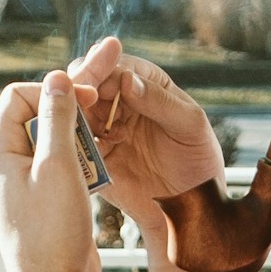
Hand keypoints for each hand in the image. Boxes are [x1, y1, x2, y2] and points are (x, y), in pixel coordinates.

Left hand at [0, 71, 102, 271]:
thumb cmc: (52, 234)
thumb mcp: (58, 167)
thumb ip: (57, 119)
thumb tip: (56, 78)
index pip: (19, 95)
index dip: (53, 91)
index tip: (88, 98)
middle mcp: (4, 162)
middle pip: (36, 114)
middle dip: (69, 117)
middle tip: (98, 124)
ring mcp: (22, 181)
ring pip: (52, 140)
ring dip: (78, 144)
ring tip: (95, 161)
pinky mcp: (41, 197)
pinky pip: (60, 166)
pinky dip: (80, 165)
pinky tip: (97, 177)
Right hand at [68, 37, 226, 240]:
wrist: (190, 205)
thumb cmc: (198, 158)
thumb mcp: (189, 125)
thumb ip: (159, 100)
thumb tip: (126, 79)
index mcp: (144, 83)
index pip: (116, 66)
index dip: (101, 70)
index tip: (96, 85)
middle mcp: (118, 101)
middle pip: (87, 83)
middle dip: (79, 89)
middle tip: (79, 101)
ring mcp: (102, 127)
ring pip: (72, 111)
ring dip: (73, 116)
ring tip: (90, 132)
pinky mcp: (91, 155)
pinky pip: (72, 144)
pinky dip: (73, 143)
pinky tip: (89, 151)